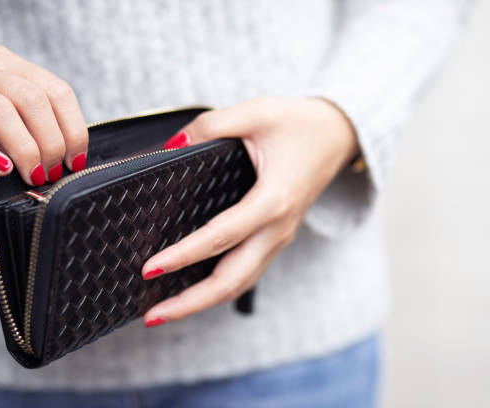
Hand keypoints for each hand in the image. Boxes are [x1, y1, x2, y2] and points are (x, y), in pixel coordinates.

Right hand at [0, 46, 87, 184]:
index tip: (75, 160)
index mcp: (6, 64)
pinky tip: (1, 168)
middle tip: (52, 171)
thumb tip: (69, 158)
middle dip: (50, 141)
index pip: (55, 90)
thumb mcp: (4, 118)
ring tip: (33, 174)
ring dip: (24, 148)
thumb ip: (33, 126)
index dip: (72, 129)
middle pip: (30, 98)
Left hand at [141, 96, 358, 326]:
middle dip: (191, 303)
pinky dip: (219, 287)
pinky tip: (194, 287)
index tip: (150, 268)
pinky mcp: (276, 238)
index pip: (221, 237)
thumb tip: (169, 146)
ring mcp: (279, 237)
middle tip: (152, 315)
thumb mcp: (256, 112)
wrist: (339, 135)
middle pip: (232, 280)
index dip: (183, 256)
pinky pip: (247, 272)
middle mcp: (278, 228)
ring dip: (203, 301)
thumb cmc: (301, 124)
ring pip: (240, 283)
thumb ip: (210, 127)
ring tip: (166, 311)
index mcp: (273, 199)